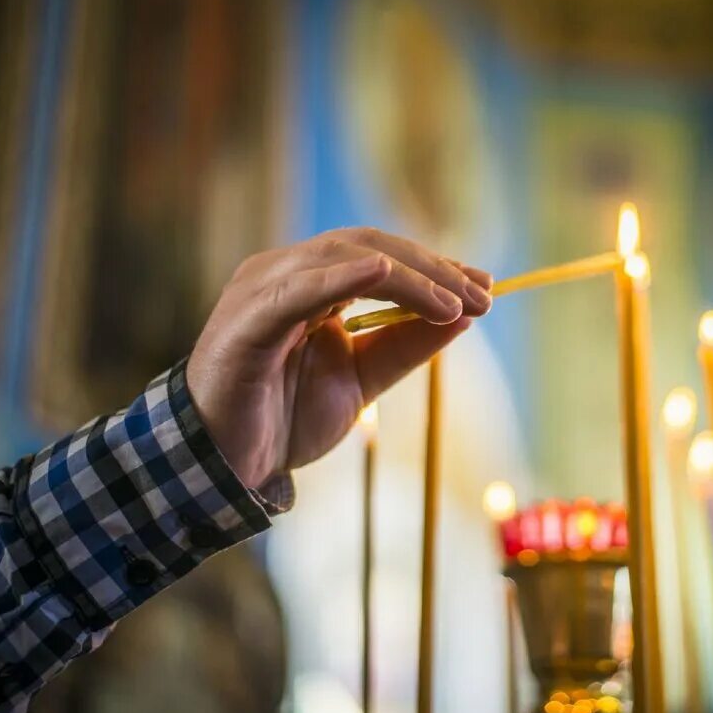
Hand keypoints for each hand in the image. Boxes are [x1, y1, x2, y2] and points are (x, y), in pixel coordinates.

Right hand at [186, 228, 492, 487]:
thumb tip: (464, 316)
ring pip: (343, 259)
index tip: (486, 287)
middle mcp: (287, 274)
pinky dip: (340, 278)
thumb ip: (406, 346)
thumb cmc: (285, 418)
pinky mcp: (246, 319)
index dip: (436, 267)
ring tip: (453, 302)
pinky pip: (297, 290)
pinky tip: (382, 273)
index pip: (383, 255)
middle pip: (369, 247)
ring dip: (407, 276)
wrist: (226, 465)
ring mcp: (263, 290)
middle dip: (433, 269)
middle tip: (482, 295)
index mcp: (312, 284)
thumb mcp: (364, 379)